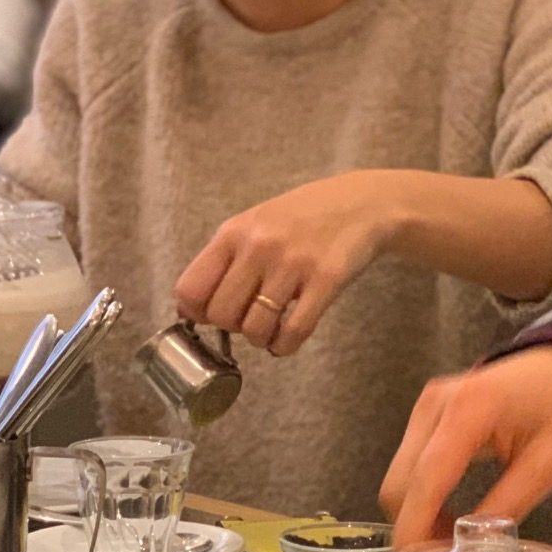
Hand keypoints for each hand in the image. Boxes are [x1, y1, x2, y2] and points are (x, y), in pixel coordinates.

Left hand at [174, 172, 397, 357]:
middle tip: (249, 320)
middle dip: (232, 328)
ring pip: (256, 329)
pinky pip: (294, 332)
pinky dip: (285, 346)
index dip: (196, 313)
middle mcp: (258, 247)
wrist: (360, 204)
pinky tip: (287, 340)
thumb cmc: (304, 218)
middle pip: (221, 315)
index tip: (212, 317)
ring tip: (271, 330)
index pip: (190, 289)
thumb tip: (195, 307)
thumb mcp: (256, 225)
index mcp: (233, 233)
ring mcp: (293, 265)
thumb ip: (227, 259)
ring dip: (261, 339)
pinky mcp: (325, 281)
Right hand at [380, 346, 551, 545]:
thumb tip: (473, 549)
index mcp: (471, 409)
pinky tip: (448, 515)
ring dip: (416, 514)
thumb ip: (508, 505)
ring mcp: (425, 406)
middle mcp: (436, 404)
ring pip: (399, 478)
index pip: (427, 479)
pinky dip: (421, 497)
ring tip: (452, 542)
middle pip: (400, 483)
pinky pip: (408, 466)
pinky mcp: (424, 415)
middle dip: (414, 527)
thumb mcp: (548, 464)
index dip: (416, 528)